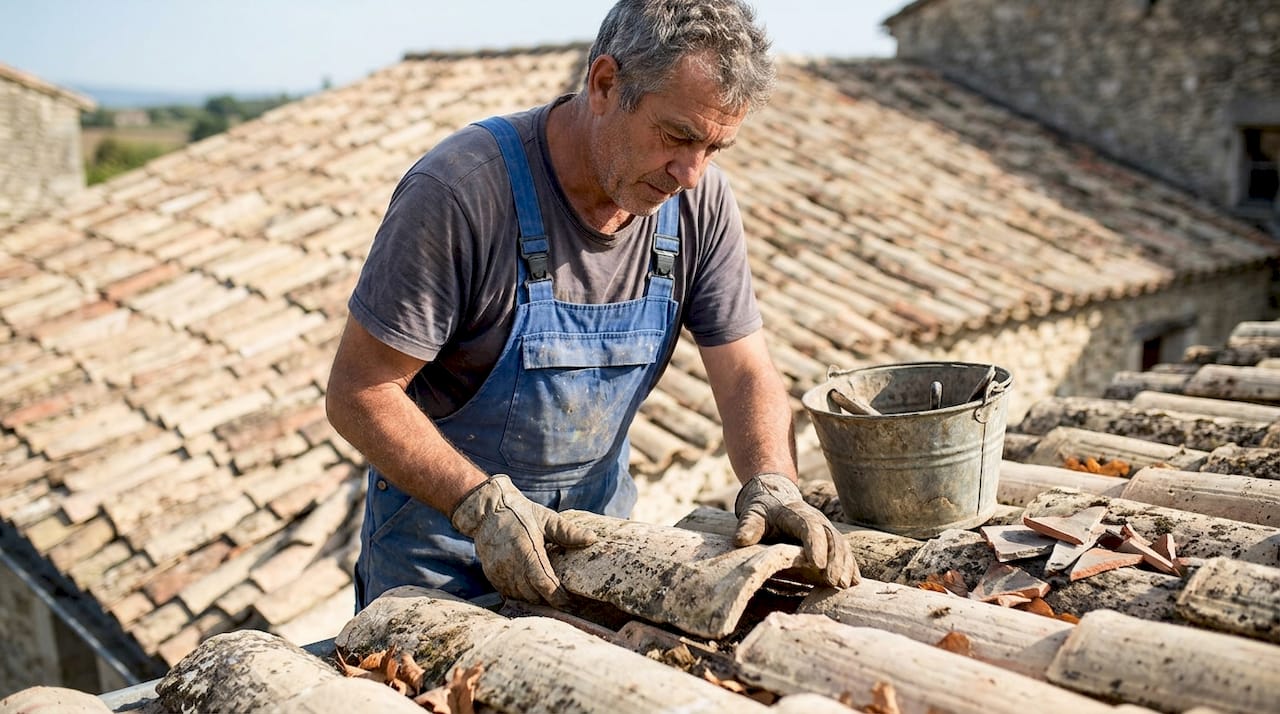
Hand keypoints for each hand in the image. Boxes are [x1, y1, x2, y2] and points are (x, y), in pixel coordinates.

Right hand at [450, 475, 596, 604]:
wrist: (488, 512)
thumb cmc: (521, 513)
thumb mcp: (546, 519)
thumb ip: (568, 532)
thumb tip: (592, 538)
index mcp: (527, 551)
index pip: (544, 584)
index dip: (558, 597)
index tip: (571, 602)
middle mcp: (511, 565)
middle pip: (534, 595)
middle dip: (550, 601)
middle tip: (566, 603)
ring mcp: (499, 572)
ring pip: (522, 597)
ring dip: (536, 599)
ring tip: (551, 599)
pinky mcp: (491, 575)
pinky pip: (509, 593)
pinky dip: (522, 595)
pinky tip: (532, 591)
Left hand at [734, 473, 859, 587]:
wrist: (774, 499)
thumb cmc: (762, 512)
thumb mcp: (752, 515)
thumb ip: (748, 526)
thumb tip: (741, 540)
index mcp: (796, 513)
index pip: (810, 527)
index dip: (815, 545)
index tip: (817, 565)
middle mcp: (816, 520)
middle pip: (831, 537)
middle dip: (835, 559)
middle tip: (835, 581)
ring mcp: (825, 530)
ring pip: (841, 545)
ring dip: (845, 564)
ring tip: (844, 585)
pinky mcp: (829, 541)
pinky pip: (844, 552)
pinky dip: (850, 566)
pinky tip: (855, 582)